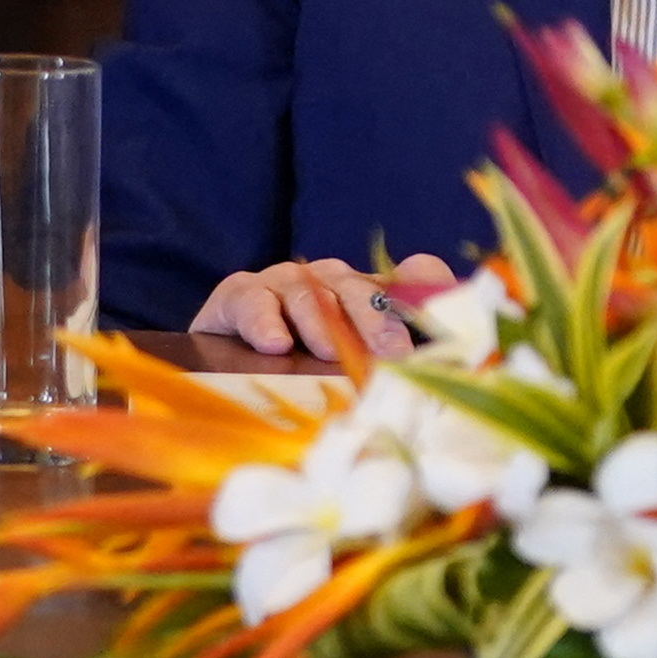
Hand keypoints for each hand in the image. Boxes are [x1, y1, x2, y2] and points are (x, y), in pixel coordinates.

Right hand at [192, 252, 457, 360]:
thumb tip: (427, 376)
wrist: (217, 375)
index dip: (427, 294)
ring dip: (322, 324)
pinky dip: (264, 320)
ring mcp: (285, 283)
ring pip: (310, 293)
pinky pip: (253, 299)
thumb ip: (389, 368)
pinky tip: (274, 344)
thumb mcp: (348, 377)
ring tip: (328, 353)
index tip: (439, 323)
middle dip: (377, 322)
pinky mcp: (239, 293)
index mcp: (368, 296)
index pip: (411, 279)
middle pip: (360, 290)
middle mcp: (331, 282)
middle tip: (392, 353)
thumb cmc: (295, 378)